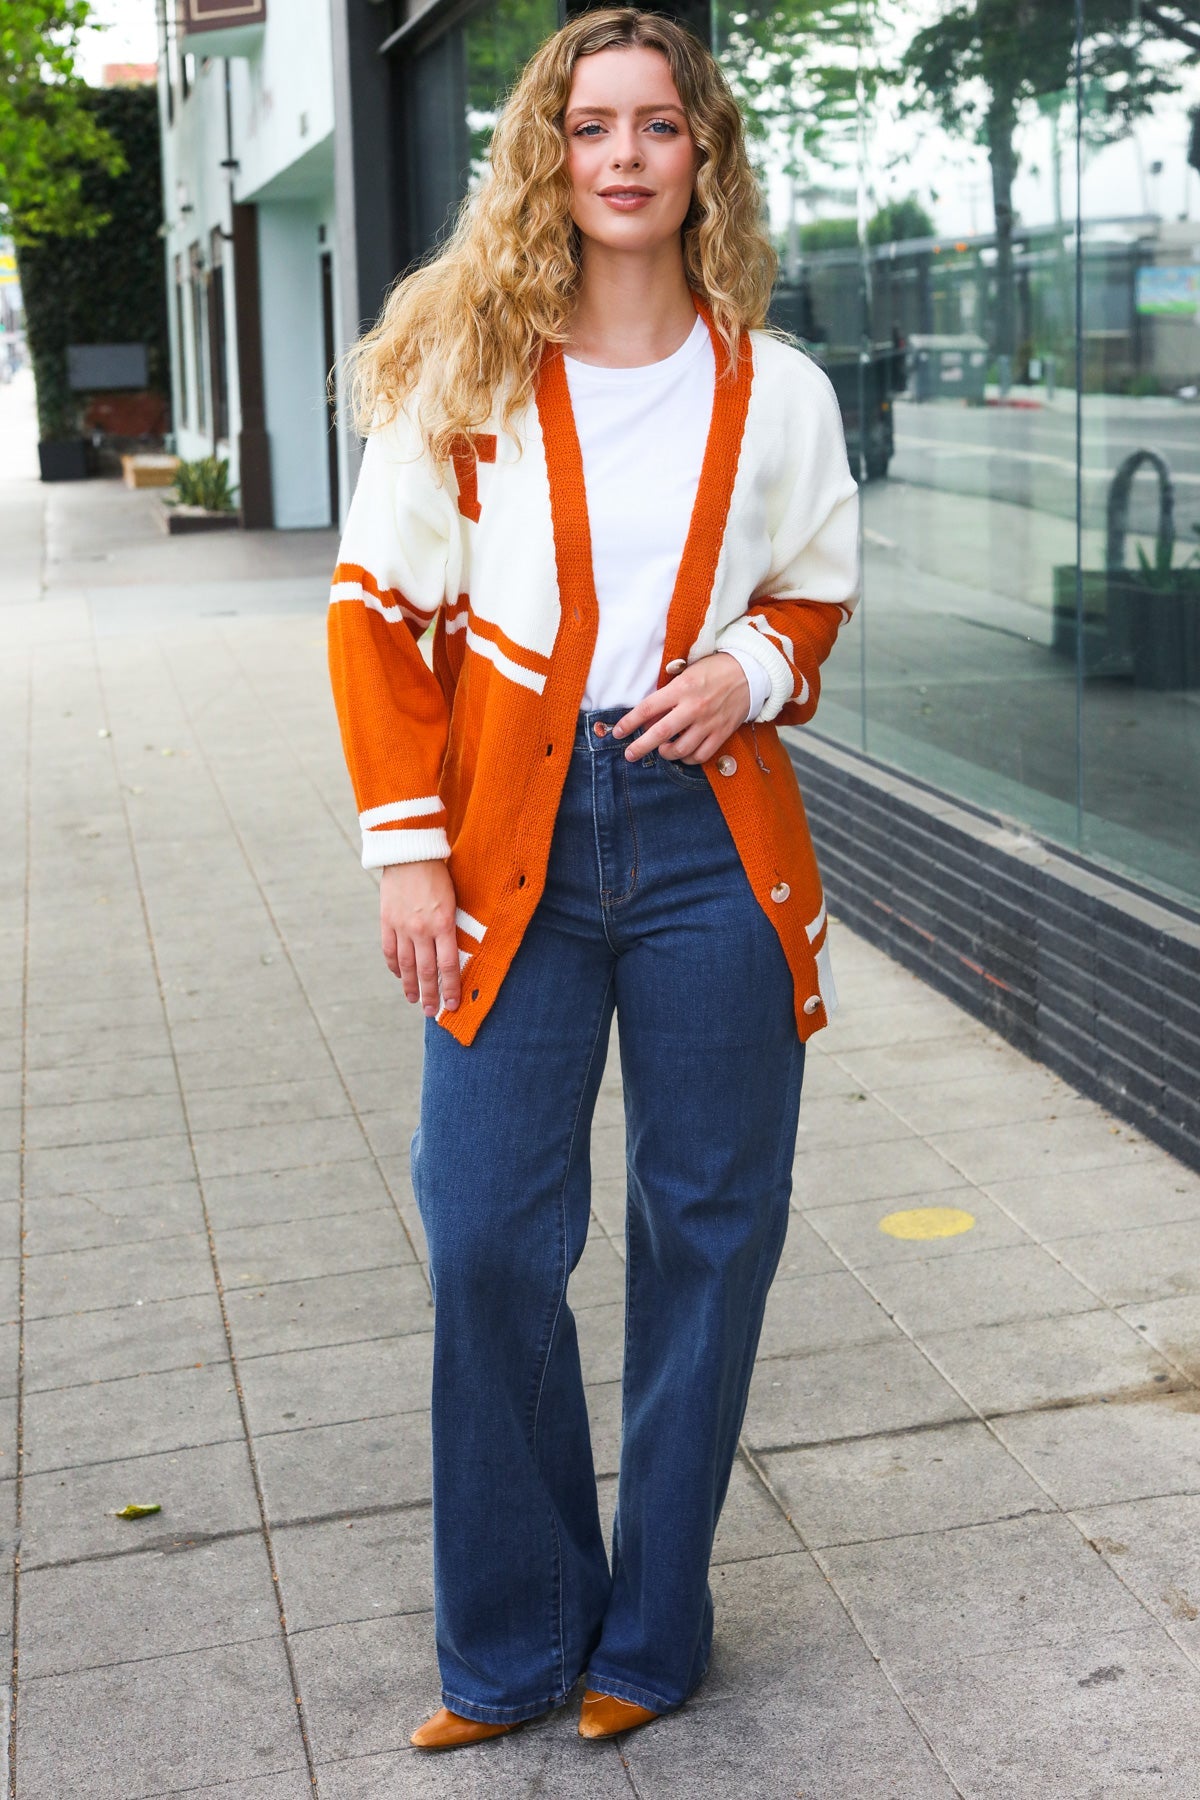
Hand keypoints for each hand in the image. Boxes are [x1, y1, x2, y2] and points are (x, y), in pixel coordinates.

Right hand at [380, 860, 460, 1015]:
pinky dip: (393, 966)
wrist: (410, 853)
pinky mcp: (387, 920)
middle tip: (432, 1013)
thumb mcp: (454, 901)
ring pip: (405, 965)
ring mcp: (402, 926)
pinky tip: (398, 976)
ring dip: (410, 986)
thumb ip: (452, 927)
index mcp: (444, 924)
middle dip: (431, 995)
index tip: (452, 1005)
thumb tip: (455, 953)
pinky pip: (389, 950)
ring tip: (415, 1000)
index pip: (448, 966)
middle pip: (426, 971)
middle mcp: (422, 929)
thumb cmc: (439, 874)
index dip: (450, 988)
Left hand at [613, 653, 749, 764]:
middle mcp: (694, 707)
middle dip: (641, 747)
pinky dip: (688, 759)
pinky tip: (683, 753)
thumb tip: (649, 718)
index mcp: (682, 688)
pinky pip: (701, 755)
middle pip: (661, 733)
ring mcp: (709, 722)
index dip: (630, 722)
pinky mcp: (722, 732)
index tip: (618, 732)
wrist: (750, 672)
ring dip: (666, 753)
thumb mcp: (687, 673)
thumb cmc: (714, 670)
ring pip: (681, 749)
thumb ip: (668, 693)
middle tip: (629, 755)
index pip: (648, 708)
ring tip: (661, 750)